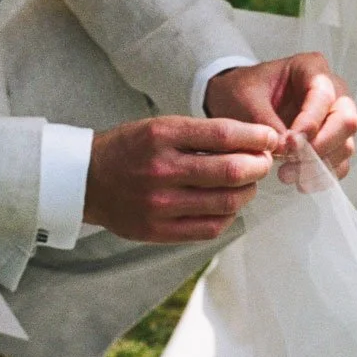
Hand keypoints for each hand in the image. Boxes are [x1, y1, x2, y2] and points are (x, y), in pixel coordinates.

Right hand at [83, 115, 277, 244]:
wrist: (86, 180)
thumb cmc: (130, 148)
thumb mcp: (160, 126)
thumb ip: (203, 135)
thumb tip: (253, 143)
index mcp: (162, 136)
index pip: (223, 135)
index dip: (255, 137)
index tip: (270, 139)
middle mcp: (161, 170)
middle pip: (230, 171)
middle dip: (258, 166)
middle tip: (264, 162)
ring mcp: (160, 205)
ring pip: (225, 203)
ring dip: (247, 192)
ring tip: (248, 183)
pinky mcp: (158, 231)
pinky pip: (209, 228)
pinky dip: (228, 216)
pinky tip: (228, 204)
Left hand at [205, 53, 356, 179]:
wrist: (237, 102)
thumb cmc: (242, 91)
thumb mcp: (244, 97)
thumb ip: (264, 121)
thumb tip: (284, 149)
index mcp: (311, 68)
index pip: (323, 95)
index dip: (309, 123)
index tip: (288, 144)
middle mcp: (332, 90)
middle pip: (346, 120)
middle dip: (321, 146)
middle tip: (291, 164)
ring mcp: (335, 117)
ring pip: (346, 144)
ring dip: (320, 165)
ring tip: (286, 175)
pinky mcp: (332, 141)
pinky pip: (340, 162)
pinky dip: (323, 176)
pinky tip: (300, 182)